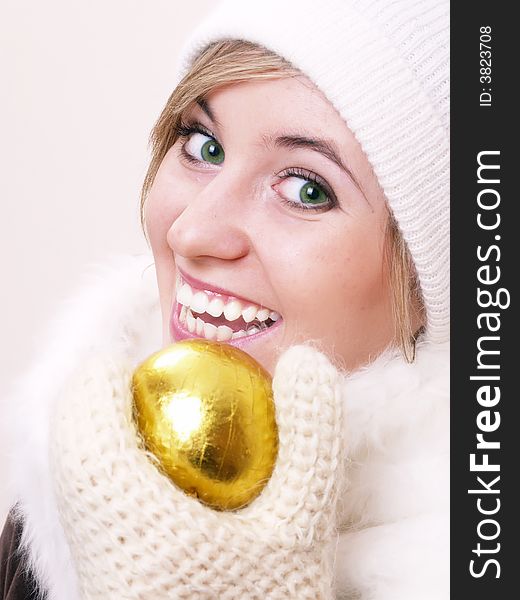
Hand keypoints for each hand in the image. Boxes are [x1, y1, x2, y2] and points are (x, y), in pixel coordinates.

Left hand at [51, 344, 344, 598]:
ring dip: (102, 439)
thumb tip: (305, 362)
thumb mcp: (303, 528)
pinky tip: (160, 474)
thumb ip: (310, 441)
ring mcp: (98, 570)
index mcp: (134, 532)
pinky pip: (89, 508)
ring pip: (76, 484)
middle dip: (97, 408)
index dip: (92, 387)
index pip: (84, 441)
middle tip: (140, 386)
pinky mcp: (106, 578)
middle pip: (71, 458)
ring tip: (150, 421)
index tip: (120, 360)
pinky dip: (110, 471)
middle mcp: (99, 555)